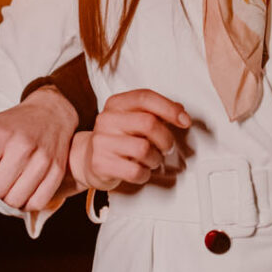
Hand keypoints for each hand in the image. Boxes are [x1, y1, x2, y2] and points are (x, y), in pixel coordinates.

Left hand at [0, 85, 77, 209]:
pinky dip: (27, 202)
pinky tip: (25, 189)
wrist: (52, 113)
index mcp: (0, 136)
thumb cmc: (13, 123)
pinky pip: (36, 202)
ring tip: (10, 182)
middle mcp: (21, 146)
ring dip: (9, 197)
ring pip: (15, 200)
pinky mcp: (56, 170)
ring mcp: (42, 159)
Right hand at [68, 88, 190, 190]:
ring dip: (155, 159)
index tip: (184, 120)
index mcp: (116, 104)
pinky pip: (135, 171)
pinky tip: (140, 170)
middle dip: (165, 139)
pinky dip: (144, 174)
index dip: (169, 108)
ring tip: (150, 159)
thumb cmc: (117, 138)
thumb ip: (155, 112)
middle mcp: (107, 119)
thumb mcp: (132, 118)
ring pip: (144, 149)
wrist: (87, 159)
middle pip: (148, 123)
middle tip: (166, 146)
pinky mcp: (101, 163)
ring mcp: (102, 141)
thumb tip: (180, 111)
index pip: (145, 97)